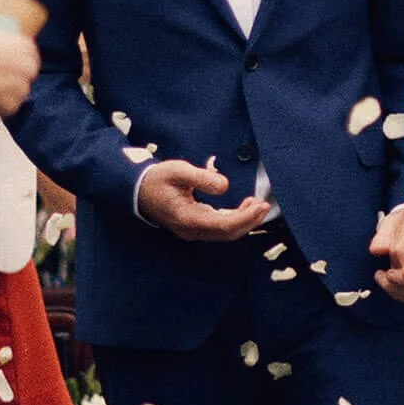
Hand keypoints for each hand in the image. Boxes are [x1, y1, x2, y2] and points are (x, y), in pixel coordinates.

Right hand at [136, 159, 268, 241]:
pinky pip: (220, 228)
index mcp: (186, 217)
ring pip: (225, 233)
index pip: (222, 224)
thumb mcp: (178, 171)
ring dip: (244, 221)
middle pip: (227, 233)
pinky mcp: (196, 227)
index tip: (260, 206)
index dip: (245, 218)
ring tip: (258, 204)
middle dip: (249, 221)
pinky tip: (245, 207)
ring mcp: (193, 231)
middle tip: (265, 205)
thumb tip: (224, 186)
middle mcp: (191, 230)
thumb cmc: (157, 179)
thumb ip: (201, 177)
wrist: (138, 190)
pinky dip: (236, 220)